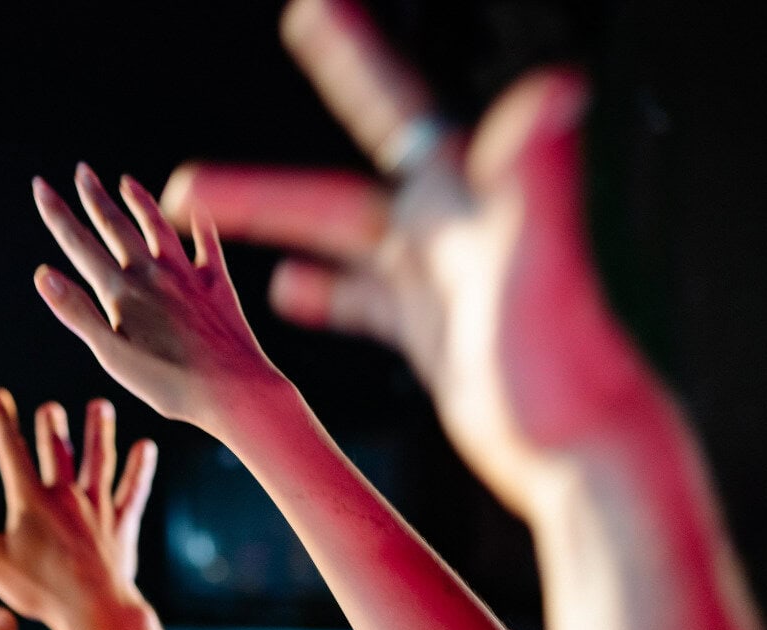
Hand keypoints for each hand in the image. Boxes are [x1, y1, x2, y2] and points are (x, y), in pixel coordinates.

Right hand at [0, 389, 156, 629]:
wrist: (93, 610)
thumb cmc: (39, 588)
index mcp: (31, 501)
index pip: (12, 453)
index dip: (3, 422)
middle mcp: (65, 496)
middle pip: (58, 452)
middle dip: (52, 428)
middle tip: (50, 408)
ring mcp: (97, 508)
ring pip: (98, 462)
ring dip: (98, 433)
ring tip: (99, 406)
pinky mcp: (121, 525)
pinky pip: (132, 492)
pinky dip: (139, 470)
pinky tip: (147, 447)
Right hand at [31, 165, 291, 441]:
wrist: (235, 389)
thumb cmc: (169, 382)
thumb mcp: (111, 355)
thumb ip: (77, 312)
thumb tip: (43, 274)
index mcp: (122, 292)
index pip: (80, 244)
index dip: (57, 213)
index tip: (40, 185)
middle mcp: (152, 274)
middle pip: (117, 226)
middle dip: (95, 196)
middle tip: (81, 170)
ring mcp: (186, 276)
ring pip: (158, 227)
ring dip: (140, 202)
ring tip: (126, 181)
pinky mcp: (217, 286)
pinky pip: (207, 245)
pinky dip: (201, 225)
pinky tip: (198, 212)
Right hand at [156, 0, 616, 515]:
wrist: (585, 449)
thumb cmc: (563, 362)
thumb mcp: (538, 261)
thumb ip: (538, 174)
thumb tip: (557, 85)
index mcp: (460, 199)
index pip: (395, 108)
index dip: (351, 56)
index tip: (313, 8)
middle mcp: (446, 229)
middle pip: (334, 192)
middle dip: (257, 185)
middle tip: (182, 183)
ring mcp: (436, 282)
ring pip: (336, 240)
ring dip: (268, 228)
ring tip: (198, 230)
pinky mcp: (432, 330)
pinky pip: (364, 299)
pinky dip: (323, 290)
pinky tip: (284, 288)